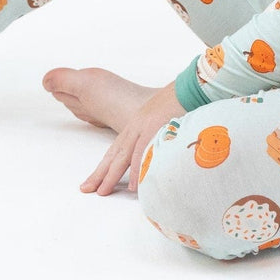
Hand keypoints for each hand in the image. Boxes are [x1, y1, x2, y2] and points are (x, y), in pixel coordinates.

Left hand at [80, 80, 185, 196]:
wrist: (192, 87)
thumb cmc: (181, 104)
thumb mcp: (164, 121)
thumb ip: (157, 138)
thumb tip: (157, 159)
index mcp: (137, 125)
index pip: (116, 149)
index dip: (104, 166)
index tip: (94, 180)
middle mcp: (136, 126)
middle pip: (114, 154)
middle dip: (100, 173)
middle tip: (87, 189)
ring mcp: (145, 126)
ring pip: (124, 155)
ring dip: (113, 175)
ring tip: (104, 192)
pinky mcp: (156, 127)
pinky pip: (143, 152)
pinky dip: (138, 170)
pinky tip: (134, 185)